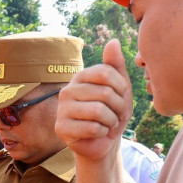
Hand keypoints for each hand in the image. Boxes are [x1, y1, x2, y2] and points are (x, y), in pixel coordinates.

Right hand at [56, 40, 133, 161]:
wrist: (104, 141)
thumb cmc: (112, 112)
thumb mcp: (120, 88)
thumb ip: (116, 66)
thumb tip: (113, 41)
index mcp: (80, 77)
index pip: (106, 73)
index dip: (121, 87)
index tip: (121, 96)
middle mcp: (67, 90)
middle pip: (104, 93)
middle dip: (118, 108)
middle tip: (115, 115)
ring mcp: (61, 109)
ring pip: (99, 111)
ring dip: (111, 121)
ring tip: (107, 124)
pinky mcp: (61, 128)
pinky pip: (92, 128)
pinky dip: (102, 133)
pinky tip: (97, 134)